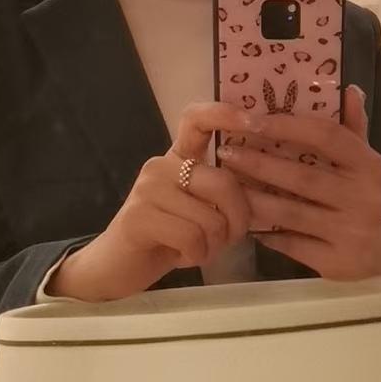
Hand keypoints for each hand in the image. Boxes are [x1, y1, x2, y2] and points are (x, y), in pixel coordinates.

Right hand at [47, 102, 253, 300]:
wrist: (118, 267)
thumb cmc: (169, 240)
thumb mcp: (203, 211)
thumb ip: (224, 195)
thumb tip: (262, 191)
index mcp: (180, 158)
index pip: (198, 119)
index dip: (226, 114)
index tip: (255, 122)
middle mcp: (162, 165)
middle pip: (224, 183)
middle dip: (237, 221)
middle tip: (225, 240)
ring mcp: (147, 188)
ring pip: (211, 218)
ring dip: (213, 246)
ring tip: (196, 250)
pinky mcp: (138, 216)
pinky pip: (192, 237)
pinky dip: (196, 256)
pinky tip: (182, 257)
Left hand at [216, 85, 380, 279]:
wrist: (377, 255)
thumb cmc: (360, 198)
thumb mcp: (362, 163)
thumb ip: (352, 128)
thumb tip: (349, 89)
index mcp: (371, 166)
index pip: (327, 137)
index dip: (288, 126)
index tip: (252, 121)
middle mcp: (365, 198)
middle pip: (303, 175)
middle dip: (259, 163)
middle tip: (226, 153)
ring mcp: (350, 231)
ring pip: (291, 212)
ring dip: (254, 198)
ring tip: (226, 185)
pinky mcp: (335, 261)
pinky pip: (290, 243)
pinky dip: (265, 231)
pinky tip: (245, 221)